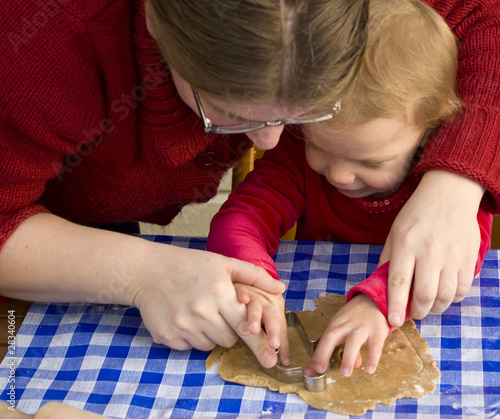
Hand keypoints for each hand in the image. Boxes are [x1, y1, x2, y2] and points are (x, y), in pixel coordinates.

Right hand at [130, 244, 285, 367]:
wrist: (147, 270)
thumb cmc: (189, 265)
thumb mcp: (223, 263)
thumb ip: (254, 275)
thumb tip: (281, 287)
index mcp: (219, 293)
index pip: (246, 326)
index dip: (261, 344)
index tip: (272, 359)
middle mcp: (201, 312)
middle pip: (230, 340)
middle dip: (230, 330)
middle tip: (220, 312)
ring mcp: (182, 326)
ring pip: (210, 345)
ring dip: (211, 334)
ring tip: (200, 312)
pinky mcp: (167, 336)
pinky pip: (190, 347)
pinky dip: (192, 337)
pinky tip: (184, 317)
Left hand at [305, 294, 388, 376]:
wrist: (373, 300)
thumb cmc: (355, 318)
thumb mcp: (345, 329)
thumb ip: (342, 349)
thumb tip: (345, 367)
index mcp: (335, 324)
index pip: (324, 340)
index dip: (318, 354)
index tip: (312, 370)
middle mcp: (346, 325)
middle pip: (332, 337)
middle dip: (324, 353)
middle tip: (320, 369)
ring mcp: (362, 328)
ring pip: (353, 341)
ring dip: (348, 357)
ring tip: (345, 373)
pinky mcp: (377, 332)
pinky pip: (375, 346)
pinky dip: (373, 359)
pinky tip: (369, 370)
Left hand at [381, 170, 483, 326]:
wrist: (449, 195)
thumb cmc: (416, 215)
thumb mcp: (394, 233)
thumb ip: (388, 260)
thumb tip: (381, 286)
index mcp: (406, 244)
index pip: (399, 282)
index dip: (396, 305)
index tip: (393, 321)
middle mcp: (429, 251)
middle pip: (425, 294)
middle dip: (418, 312)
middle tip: (414, 313)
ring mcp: (452, 256)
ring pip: (445, 296)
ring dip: (435, 308)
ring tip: (429, 306)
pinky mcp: (469, 258)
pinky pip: (462, 289)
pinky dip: (452, 298)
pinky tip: (444, 293)